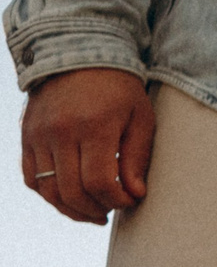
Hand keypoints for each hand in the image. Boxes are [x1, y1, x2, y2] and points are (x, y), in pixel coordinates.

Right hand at [21, 67, 154, 224]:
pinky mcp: (26, 136)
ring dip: (72, 209)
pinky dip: (49, 195)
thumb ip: (137, 157)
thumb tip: (135, 194)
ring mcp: (38, 134)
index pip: (99, 182)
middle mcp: (60, 132)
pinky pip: (31, 178)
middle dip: (97, 209)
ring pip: (48, 190)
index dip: (117, 200)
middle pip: (72, 191)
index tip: (131, 200)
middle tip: (113, 208)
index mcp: (93, 126)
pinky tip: (70, 198)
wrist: (76, 54)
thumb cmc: (118, 90)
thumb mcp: (140, 118)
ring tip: (94, 212)